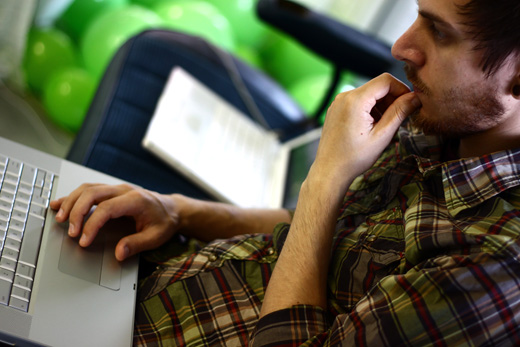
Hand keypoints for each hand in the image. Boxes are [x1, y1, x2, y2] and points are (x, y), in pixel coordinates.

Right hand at [50, 184, 178, 260]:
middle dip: (77, 212)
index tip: (84, 241)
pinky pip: (88, 190)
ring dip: (71, 202)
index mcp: (136, 200)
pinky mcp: (111, 191)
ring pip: (87, 189)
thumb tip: (119, 253)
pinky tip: (59, 204)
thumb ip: (137, 244)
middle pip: (92, 194)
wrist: (172, 209)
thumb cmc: (165, 222)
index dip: (92, 224)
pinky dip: (73, 197)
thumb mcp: (156, 236)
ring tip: (59, 218)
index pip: (107, 208)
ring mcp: (117, 188)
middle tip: (71, 232)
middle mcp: (124, 190)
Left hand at [312, 73, 420, 185]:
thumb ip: (400, 112)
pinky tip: (372, 127)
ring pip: (369, 94)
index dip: (402, 89)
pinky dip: (370, 109)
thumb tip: (415, 97)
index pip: (386, 80)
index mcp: (355, 100)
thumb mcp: (382, 135)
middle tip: (399, 119)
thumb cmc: (353, 158)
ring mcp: (338, 102)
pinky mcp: (336, 109)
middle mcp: (344, 96)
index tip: (410, 103)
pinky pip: (358, 101)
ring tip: (383, 127)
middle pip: (377, 86)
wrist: (330, 170)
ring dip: (381, 105)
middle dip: (392, 99)